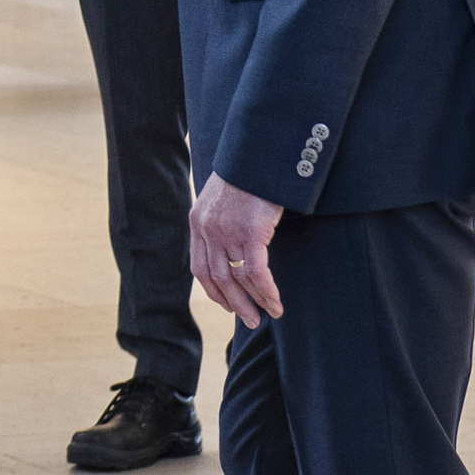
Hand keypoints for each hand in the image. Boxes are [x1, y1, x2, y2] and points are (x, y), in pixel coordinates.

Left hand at [188, 171, 284, 327]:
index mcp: (198, 222)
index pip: (199, 267)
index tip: (227, 303)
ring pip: (237, 279)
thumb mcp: (224, 196)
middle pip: (216, 278)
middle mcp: (207, 230)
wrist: (256, 155)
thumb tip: (233, 238)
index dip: (213, 290)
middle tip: (250, 319)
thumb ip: (222, 218)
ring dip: (253, 302)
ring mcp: (227, 232)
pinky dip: (266, 291)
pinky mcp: (250, 232)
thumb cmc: (247, 174)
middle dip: (234, 303)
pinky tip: (276, 302)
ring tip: (267, 315)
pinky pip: (256, 272)